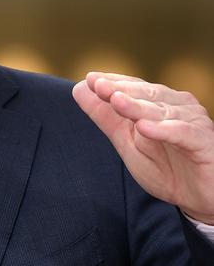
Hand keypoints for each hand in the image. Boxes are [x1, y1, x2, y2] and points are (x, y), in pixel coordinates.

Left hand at [73, 72, 213, 224]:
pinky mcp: (204, 141)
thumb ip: (105, 117)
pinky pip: (183, 133)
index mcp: (158, 103)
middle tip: (98, 85)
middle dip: (120, 89)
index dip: (113, 82)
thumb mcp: (127, 143)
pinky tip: (144, 128)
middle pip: (146, 95)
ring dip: (137, 105)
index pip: (133, 87)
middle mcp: (177, 106)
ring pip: (161, 111)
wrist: (201, 200)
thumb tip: (78, 88)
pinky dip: (163, 130)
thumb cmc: (166, 168)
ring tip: (116, 101)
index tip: (89, 79)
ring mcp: (192, 121)